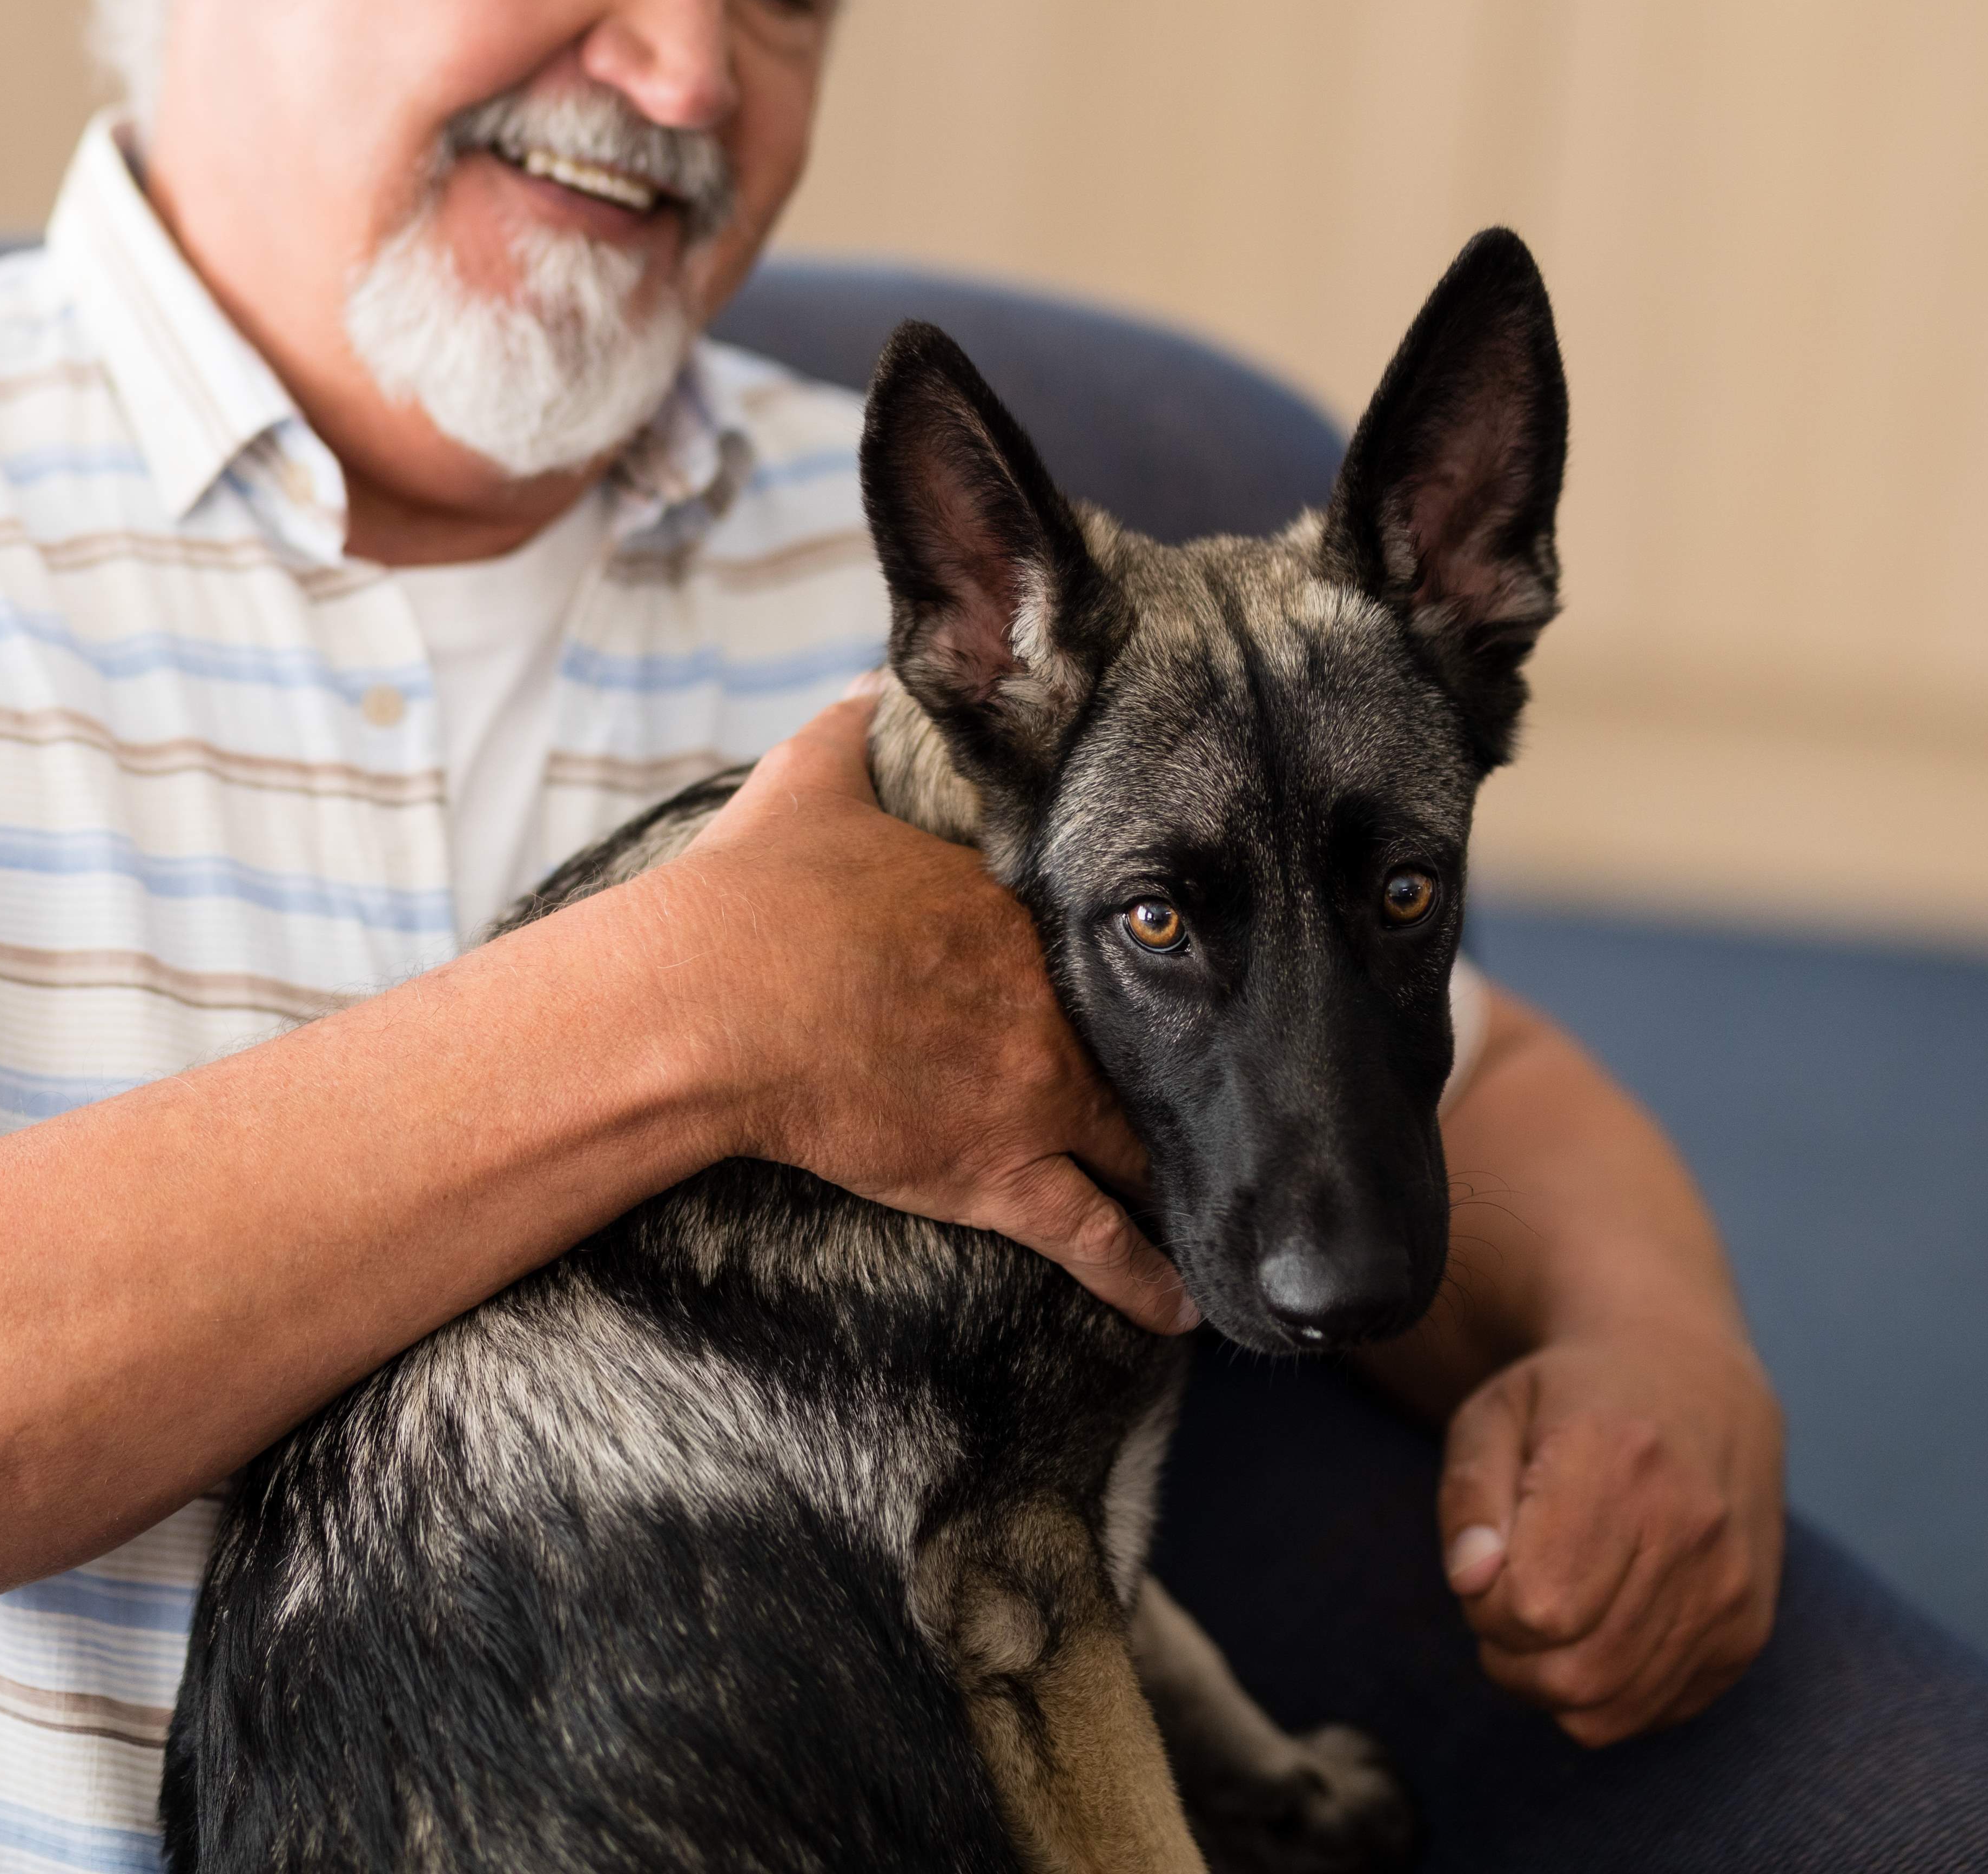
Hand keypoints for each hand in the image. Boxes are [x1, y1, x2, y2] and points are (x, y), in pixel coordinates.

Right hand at [668, 688, 1195, 1334]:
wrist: (723, 995)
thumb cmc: (756, 895)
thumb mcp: (811, 784)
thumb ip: (857, 732)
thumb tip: (870, 678)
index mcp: (1014, 911)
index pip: (1117, 928)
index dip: (1159, 951)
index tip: (1190, 962)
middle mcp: (1049, 1001)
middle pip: (1155, 1038)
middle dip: (1212, 1066)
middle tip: (1264, 1100)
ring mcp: (1034, 1091)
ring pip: (1147, 1141)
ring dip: (1195, 1175)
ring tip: (1248, 1212)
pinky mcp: (997, 1173)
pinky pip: (1096, 1239)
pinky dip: (1146, 1277)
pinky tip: (1188, 1309)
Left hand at [1435, 1316, 1783, 1744]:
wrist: (1694, 1383)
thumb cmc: (1569, 1401)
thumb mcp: (1491, 1415)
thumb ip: (1467, 1497)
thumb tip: (1473, 1581)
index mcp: (1618, 1461)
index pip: (1531, 1606)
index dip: (1485, 1602)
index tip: (1491, 1560)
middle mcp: (1690, 1529)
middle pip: (1570, 1672)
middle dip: (1510, 1654)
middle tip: (1509, 1595)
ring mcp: (1728, 1587)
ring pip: (1609, 1706)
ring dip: (1552, 1681)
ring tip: (1550, 1611)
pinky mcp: (1747, 1631)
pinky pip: (1654, 1710)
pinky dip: (1604, 1693)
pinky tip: (1598, 1626)